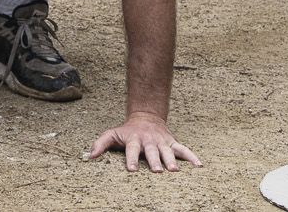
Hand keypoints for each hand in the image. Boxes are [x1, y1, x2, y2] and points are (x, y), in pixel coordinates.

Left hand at [84, 114, 200, 172]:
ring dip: (171, 160)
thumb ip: (100, 143)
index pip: (131, 150)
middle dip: (155, 161)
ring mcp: (162, 141)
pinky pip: (183, 149)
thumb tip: (88, 156)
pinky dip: (192, 157)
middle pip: (152, 151)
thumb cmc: (127, 131)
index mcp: (134, 139)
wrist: (145, 116)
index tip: (131, 170)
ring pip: (167, 151)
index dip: (130, 159)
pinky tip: (199, 166)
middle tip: (157, 171)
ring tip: (175, 170)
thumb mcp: (112, 133)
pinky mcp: (172, 142)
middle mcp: (149, 140)